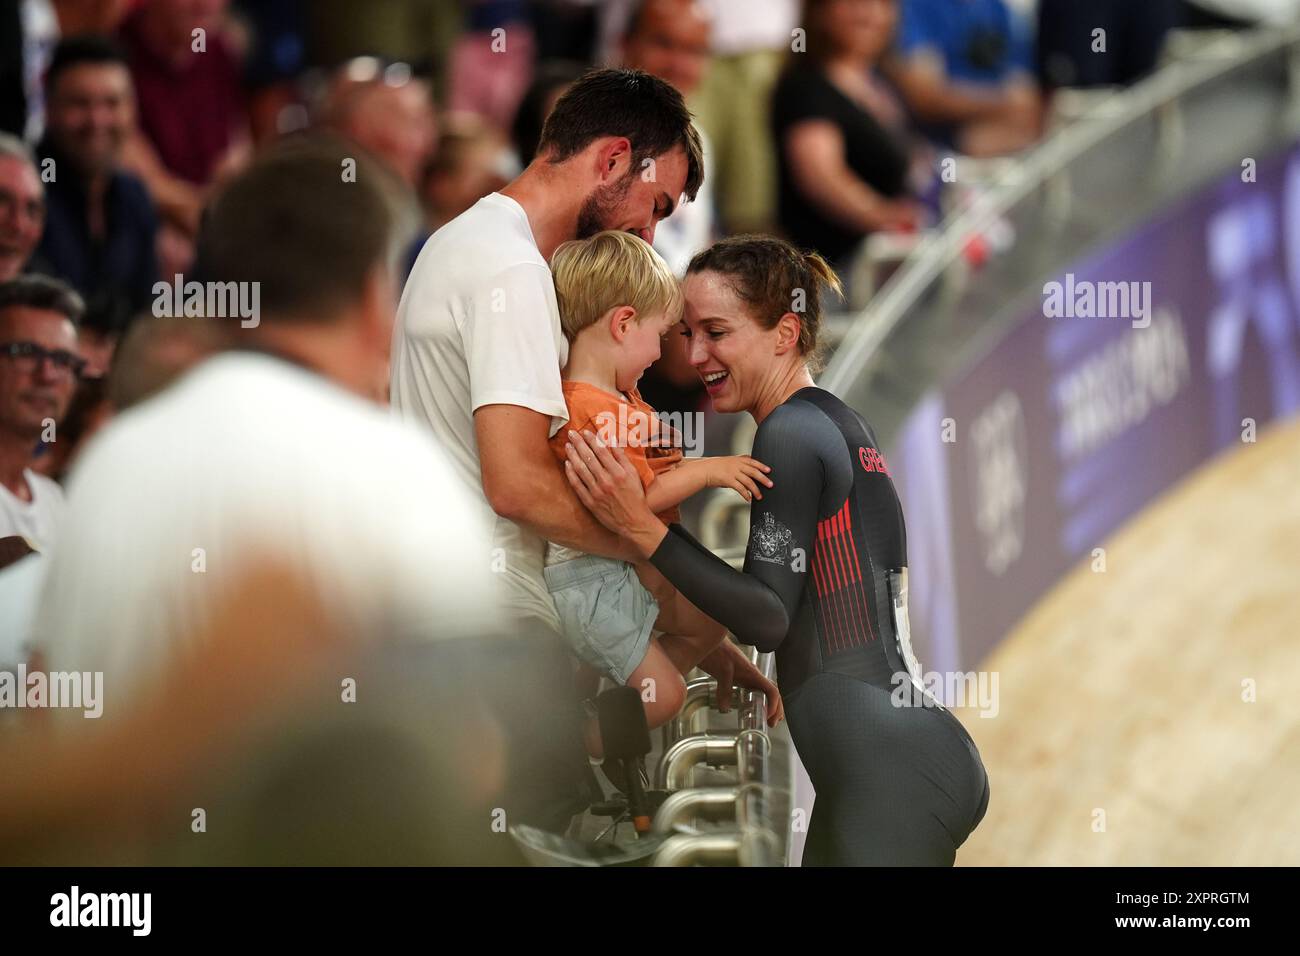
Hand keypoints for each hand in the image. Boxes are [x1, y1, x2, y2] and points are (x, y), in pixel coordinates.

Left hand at [564, 429, 665, 556]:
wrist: (633, 521)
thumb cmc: (635, 497)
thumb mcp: (633, 475)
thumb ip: (622, 458)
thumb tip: (611, 441)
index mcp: (618, 472)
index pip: (602, 451)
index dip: (592, 439)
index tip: (585, 431)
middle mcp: (606, 481)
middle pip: (589, 457)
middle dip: (579, 443)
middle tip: (571, 433)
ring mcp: (597, 492)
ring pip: (581, 469)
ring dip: (573, 455)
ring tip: (567, 445)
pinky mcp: (590, 502)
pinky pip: (577, 485)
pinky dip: (571, 473)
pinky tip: (567, 464)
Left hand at [697, 641, 783, 726]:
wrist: (706, 635)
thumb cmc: (715, 649)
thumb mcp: (721, 670)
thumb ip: (724, 689)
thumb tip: (725, 708)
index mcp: (752, 673)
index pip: (772, 690)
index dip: (774, 704)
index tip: (769, 717)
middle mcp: (751, 674)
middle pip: (771, 692)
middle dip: (775, 708)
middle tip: (771, 723)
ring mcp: (744, 674)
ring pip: (763, 691)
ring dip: (768, 704)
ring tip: (767, 718)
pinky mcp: (736, 675)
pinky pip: (751, 689)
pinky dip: (755, 700)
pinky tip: (750, 706)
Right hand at [703, 455, 773, 501]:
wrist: (704, 470)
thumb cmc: (715, 467)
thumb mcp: (728, 461)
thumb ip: (738, 464)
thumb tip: (748, 470)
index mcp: (738, 460)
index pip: (753, 462)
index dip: (762, 466)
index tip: (769, 470)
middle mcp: (737, 465)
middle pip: (754, 472)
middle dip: (763, 479)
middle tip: (770, 484)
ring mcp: (733, 472)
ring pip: (749, 481)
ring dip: (756, 490)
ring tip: (759, 496)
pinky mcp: (729, 480)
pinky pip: (740, 488)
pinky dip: (746, 494)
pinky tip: (748, 498)